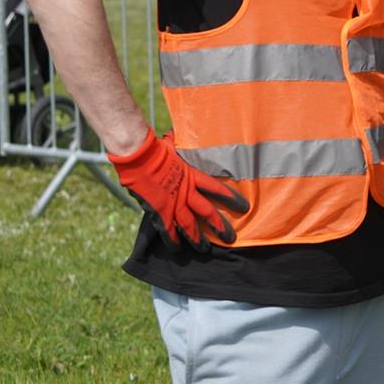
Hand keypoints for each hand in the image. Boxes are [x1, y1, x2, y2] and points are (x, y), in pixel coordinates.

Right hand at [108, 127, 247, 250]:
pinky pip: (167, 230)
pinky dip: (172, 241)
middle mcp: (186, 192)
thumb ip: (188, 146)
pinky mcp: (158, 212)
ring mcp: (172, 203)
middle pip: (207, 212)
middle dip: (219, 226)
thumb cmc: (157, 147)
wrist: (138, 156)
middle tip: (230, 238)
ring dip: (198, 238)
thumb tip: (194, 134)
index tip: (244, 208)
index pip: (218, 190)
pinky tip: (177, 250)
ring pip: (190, 225)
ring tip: (205, 249)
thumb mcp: (179, 145)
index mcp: (193, 176)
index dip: (232, 199)